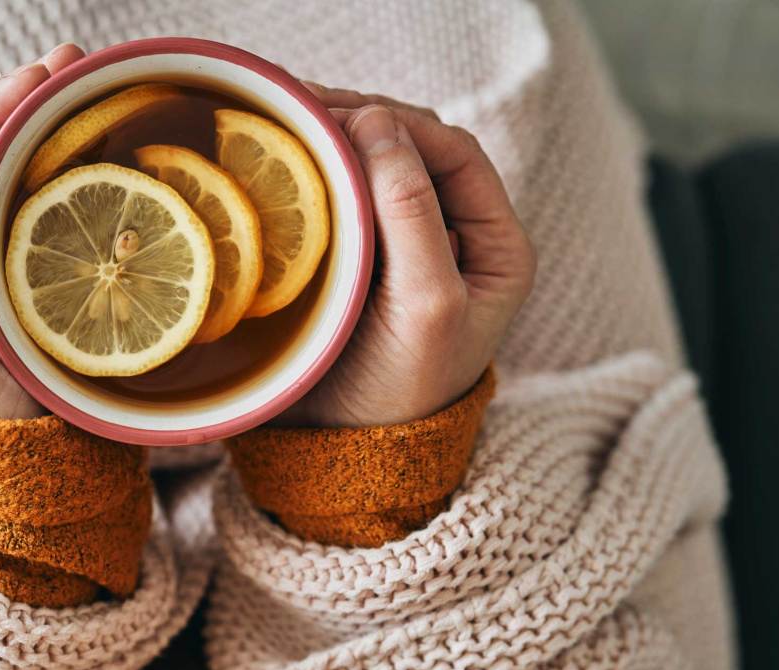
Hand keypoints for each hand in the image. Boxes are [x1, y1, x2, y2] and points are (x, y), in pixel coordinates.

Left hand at [0, 43, 84, 418]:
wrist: (26, 477)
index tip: (36, 81)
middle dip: (27, 101)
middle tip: (76, 64)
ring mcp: (8, 264)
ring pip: (24, 177)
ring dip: (57, 127)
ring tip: (98, 87)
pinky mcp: (49, 280)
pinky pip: (61, 212)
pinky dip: (86, 172)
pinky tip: (118, 154)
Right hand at [285, 85, 535, 426]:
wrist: (348, 454)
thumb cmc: (401, 392)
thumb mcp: (426, 305)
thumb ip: (412, 216)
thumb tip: (379, 124)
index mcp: (495, 246)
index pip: (455, 156)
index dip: (403, 125)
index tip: (343, 115)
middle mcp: (455, 239)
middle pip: (413, 153)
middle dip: (363, 123)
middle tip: (301, 107)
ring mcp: (403, 250)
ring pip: (375, 173)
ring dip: (336, 144)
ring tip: (286, 124)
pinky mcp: (359, 264)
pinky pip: (342, 204)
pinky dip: (317, 178)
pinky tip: (284, 165)